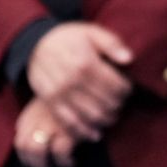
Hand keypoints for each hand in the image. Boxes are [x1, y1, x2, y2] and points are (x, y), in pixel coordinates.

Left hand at [14, 97, 78, 166]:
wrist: (97, 84)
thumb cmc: (76, 93)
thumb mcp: (54, 99)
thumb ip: (39, 114)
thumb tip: (31, 135)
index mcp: (33, 111)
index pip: (20, 137)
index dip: (24, 152)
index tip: (32, 158)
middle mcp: (39, 117)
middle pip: (24, 146)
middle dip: (32, 162)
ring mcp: (54, 122)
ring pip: (37, 151)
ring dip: (42, 165)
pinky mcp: (71, 128)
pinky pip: (61, 152)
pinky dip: (64, 161)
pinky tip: (71, 162)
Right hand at [26, 22, 131, 141]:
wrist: (37, 43)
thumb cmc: (70, 37)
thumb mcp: (93, 32)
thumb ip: (112, 44)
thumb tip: (129, 59)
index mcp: (86, 63)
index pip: (114, 85)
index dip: (126, 91)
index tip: (129, 90)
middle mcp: (72, 81)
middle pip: (104, 103)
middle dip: (117, 106)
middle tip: (122, 104)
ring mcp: (59, 94)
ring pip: (88, 116)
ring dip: (104, 120)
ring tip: (113, 117)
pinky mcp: (49, 102)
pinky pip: (67, 122)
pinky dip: (83, 131)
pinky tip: (95, 134)